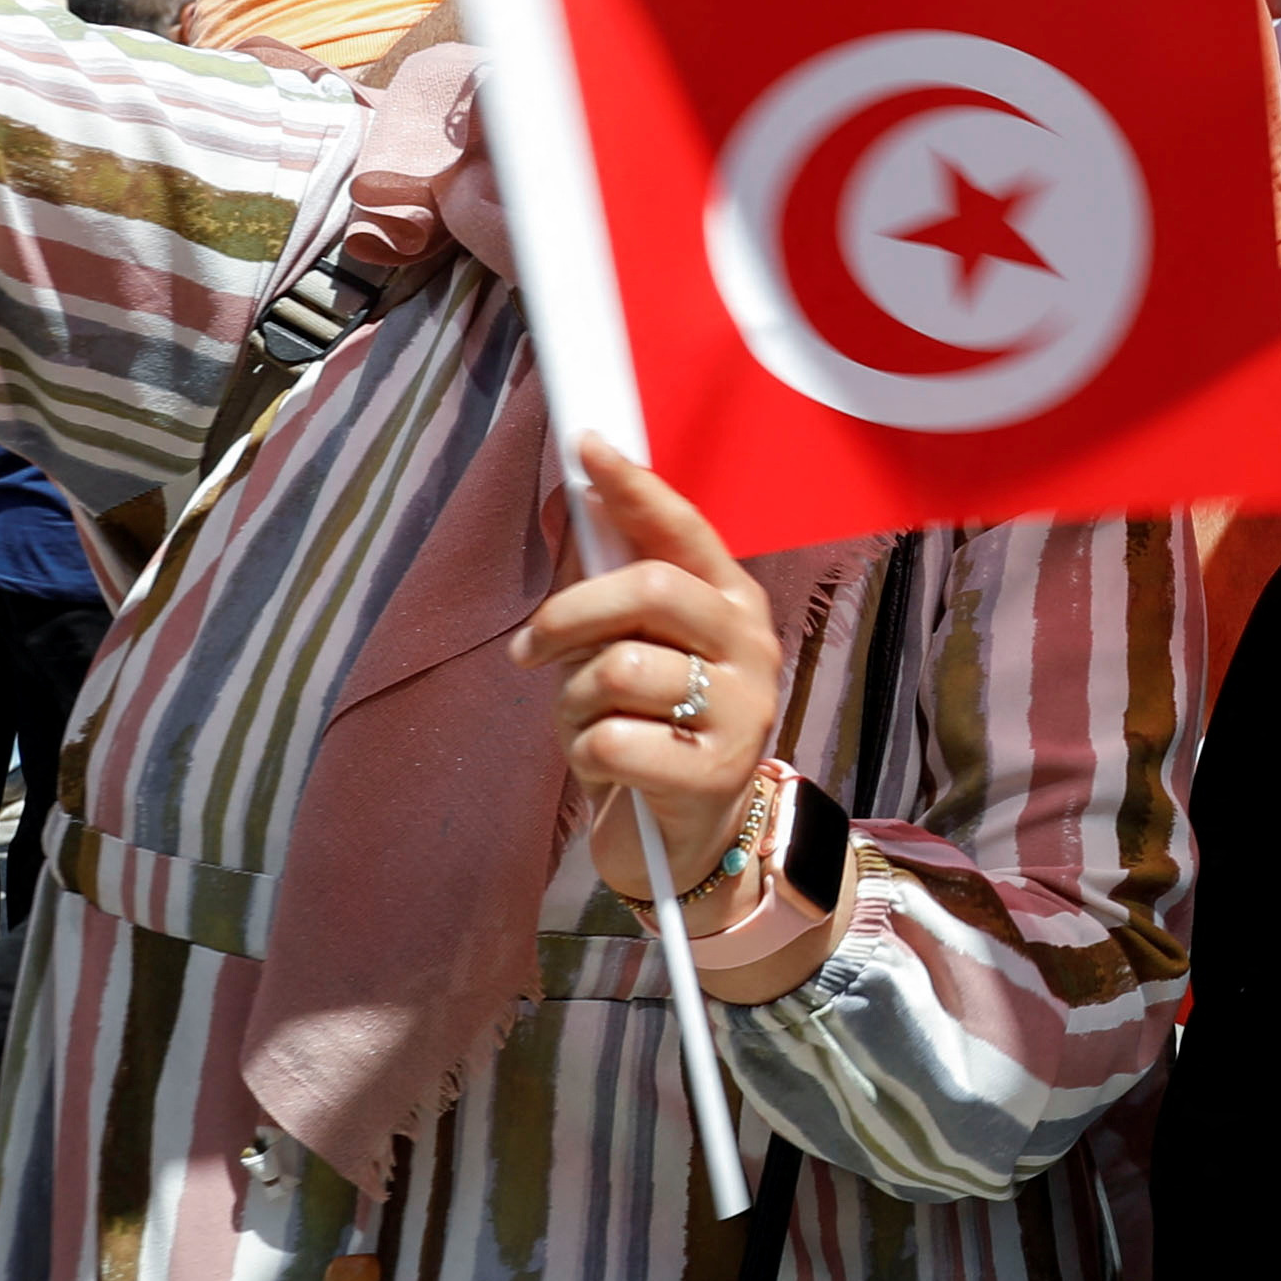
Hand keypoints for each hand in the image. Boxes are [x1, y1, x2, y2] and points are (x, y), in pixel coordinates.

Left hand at [518, 437, 784, 902]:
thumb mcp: (638, 649)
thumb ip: (615, 589)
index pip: (685, 530)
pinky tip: (605, 765)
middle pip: (651, 590)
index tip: (588, 446)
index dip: (635, 487)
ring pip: (619, 670)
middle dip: (570, 613)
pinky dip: (585, 754)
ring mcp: (741, 710)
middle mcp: (750, 646)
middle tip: (530, 650)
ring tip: (586, 723)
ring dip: (574, 702)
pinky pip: (612, 742)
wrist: (691, 834)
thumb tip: (574, 507)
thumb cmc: (655, 724)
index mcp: (732, 602)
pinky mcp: (714, 774)